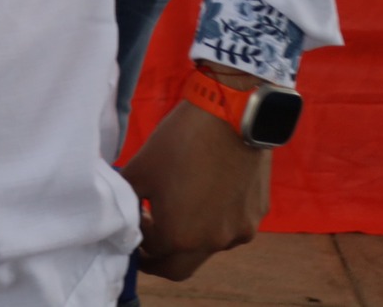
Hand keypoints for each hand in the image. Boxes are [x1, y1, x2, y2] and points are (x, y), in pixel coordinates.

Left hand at [121, 81, 270, 280]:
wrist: (233, 115)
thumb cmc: (180, 141)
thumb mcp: (139, 170)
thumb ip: (127, 200)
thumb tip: (125, 212)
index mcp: (180, 237)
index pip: (151, 257)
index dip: (138, 242)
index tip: (135, 223)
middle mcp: (214, 243)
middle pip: (180, 267)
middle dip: (160, 256)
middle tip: (149, 234)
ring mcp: (240, 231)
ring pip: (208, 247)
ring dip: (189, 237)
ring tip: (178, 205)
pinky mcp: (257, 214)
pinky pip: (230, 228)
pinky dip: (213, 221)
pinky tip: (205, 192)